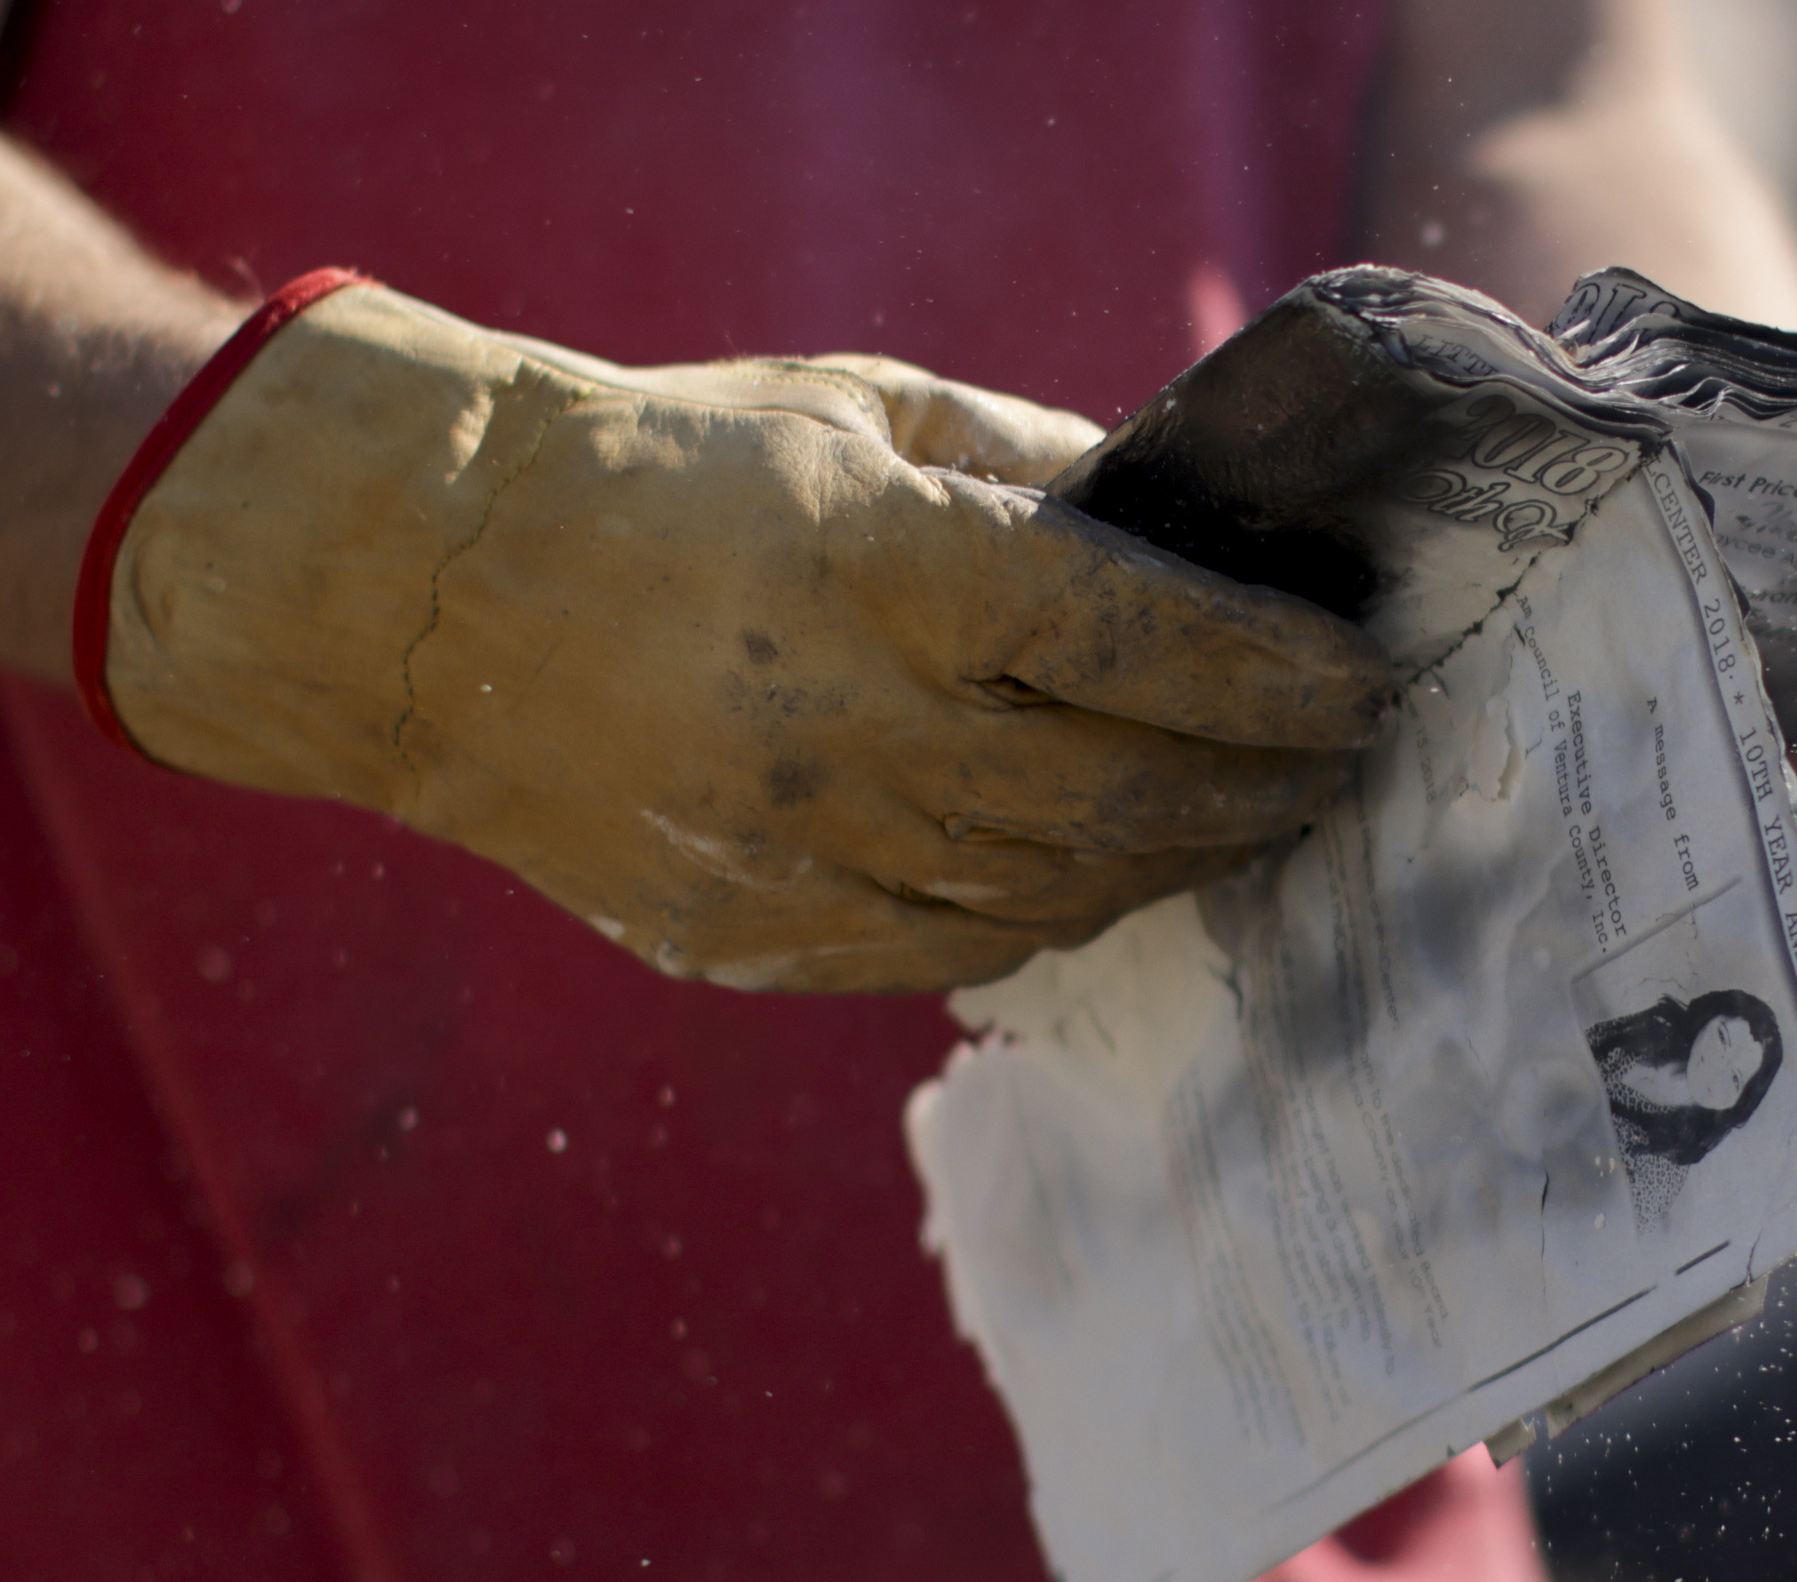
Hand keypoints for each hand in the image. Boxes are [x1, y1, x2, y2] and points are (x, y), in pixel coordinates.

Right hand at [93, 284, 1392, 991]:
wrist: (432, 598)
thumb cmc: (671, 472)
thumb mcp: (866, 415)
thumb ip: (1040, 475)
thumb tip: (1196, 532)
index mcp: (892, 573)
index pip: (1149, 647)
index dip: (1278, 677)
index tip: (1364, 681)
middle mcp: (856, 730)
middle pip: (1128, 794)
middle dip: (1258, 786)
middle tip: (1337, 766)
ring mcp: (802, 854)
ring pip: (1057, 892)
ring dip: (1172, 860)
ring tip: (1240, 818)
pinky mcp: (755, 939)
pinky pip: (955, 952)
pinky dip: (1053, 916)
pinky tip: (1102, 873)